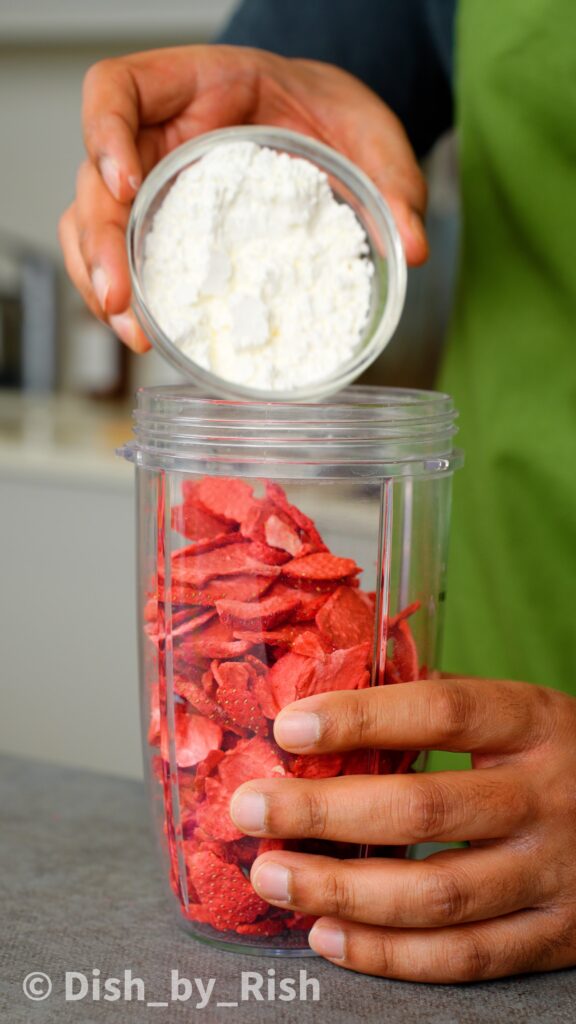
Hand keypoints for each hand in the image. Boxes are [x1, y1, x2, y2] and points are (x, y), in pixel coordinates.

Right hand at [59, 45, 427, 350]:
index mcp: (193, 88)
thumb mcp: (368, 132)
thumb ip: (391, 179)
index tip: (127, 185)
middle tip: (123, 299)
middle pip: (94, 180)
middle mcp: (159, 137)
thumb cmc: (328, 114)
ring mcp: (154, 186)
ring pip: (91, 226)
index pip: (117, 90)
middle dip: (100, 243)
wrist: (324, 129)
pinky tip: (149, 333)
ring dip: (100, 281)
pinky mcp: (165, 230)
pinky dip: (127, 298)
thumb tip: (413, 246)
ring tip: (136, 333)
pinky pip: (125, 259)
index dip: (106, 134)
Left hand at [229, 677, 575, 981]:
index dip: (360, 719)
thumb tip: (334, 688)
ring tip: (272, 876)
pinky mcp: (555, 937)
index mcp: (534, 722)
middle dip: (322, 811)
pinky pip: (465, 957)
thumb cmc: (556, 756)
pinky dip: (388, 955)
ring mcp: (554, 873)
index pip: (440, 712)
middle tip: (251, 808)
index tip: (288, 727)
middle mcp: (547, 797)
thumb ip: (440, 701)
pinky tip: (327, 935)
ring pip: (436, 896)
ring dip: (340, 890)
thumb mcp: (518, 712)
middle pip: (423, 810)